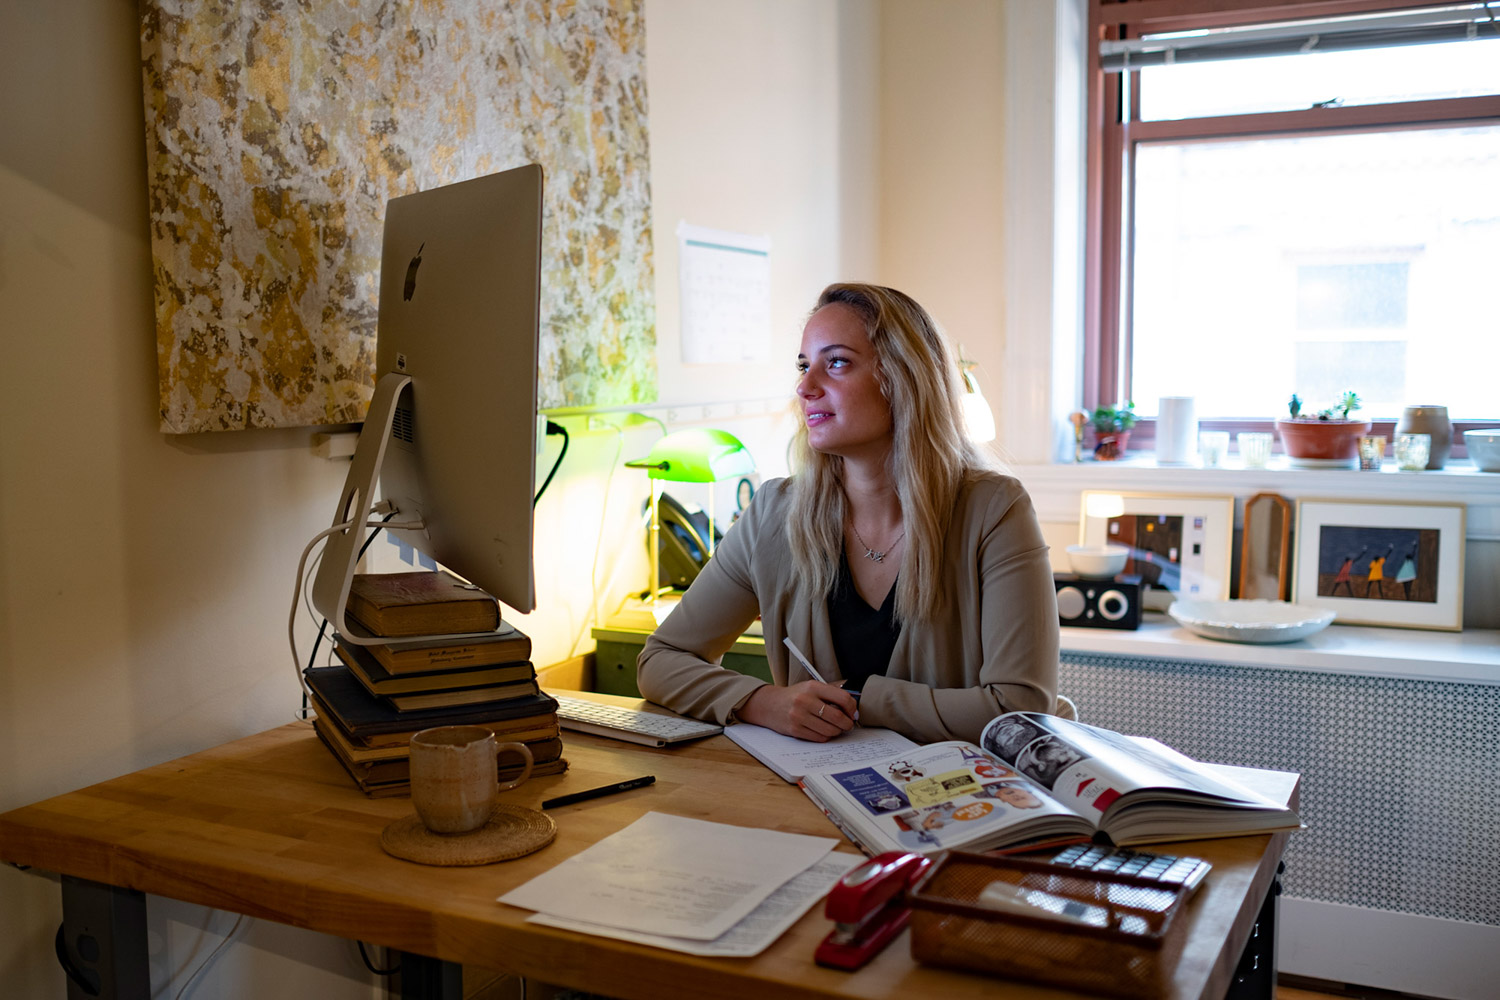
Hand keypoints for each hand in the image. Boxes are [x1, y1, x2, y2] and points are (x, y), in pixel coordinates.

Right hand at [739, 681, 857, 740]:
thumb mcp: (811, 687)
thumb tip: (853, 706)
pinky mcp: (795, 729)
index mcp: (813, 687)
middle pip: (838, 717)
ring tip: (835, 728)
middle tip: (848, 725)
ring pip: (830, 730)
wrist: (770, 705)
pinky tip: (823, 731)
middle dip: (847, 724)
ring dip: (837, 732)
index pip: (842, 698)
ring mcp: (799, 716)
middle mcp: (806, 700)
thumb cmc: (795, 696)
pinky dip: (825, 736)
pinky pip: (819, 738)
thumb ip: (831, 693)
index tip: (853, 713)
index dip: (852, 708)